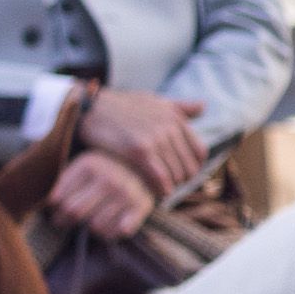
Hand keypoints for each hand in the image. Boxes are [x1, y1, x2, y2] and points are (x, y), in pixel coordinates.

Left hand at [47, 148, 161, 240]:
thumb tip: (50, 205)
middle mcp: (109, 178)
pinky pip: (118, 232)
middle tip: (63, 222)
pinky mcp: (142, 206)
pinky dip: (111, 234)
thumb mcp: (79, 169)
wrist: (140, 167)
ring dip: (89, 228)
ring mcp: (127, 193)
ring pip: (96, 226)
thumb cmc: (99, 172)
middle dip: (65, 221)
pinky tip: (107, 227)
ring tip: (88, 221)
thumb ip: (62, 185)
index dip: (53, 210)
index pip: (58, 199)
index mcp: (88, 165)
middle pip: (75, 213)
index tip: (55, 210)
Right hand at [79, 85, 205, 195]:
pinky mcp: (139, 150)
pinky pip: (160, 177)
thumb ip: (180, 107)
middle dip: (181, 181)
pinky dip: (161, 188)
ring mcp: (155, 138)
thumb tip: (204, 106)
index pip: (199, 152)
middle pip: (189, 166)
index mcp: (175, 117)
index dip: (193, 167)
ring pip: (176, 174)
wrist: (89, 108)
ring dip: (170, 186)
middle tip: (169, 186)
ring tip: (160, 190)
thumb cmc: (120, 106)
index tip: (181, 174)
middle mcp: (169, 127)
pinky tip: (156, 192)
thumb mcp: (154, 101)